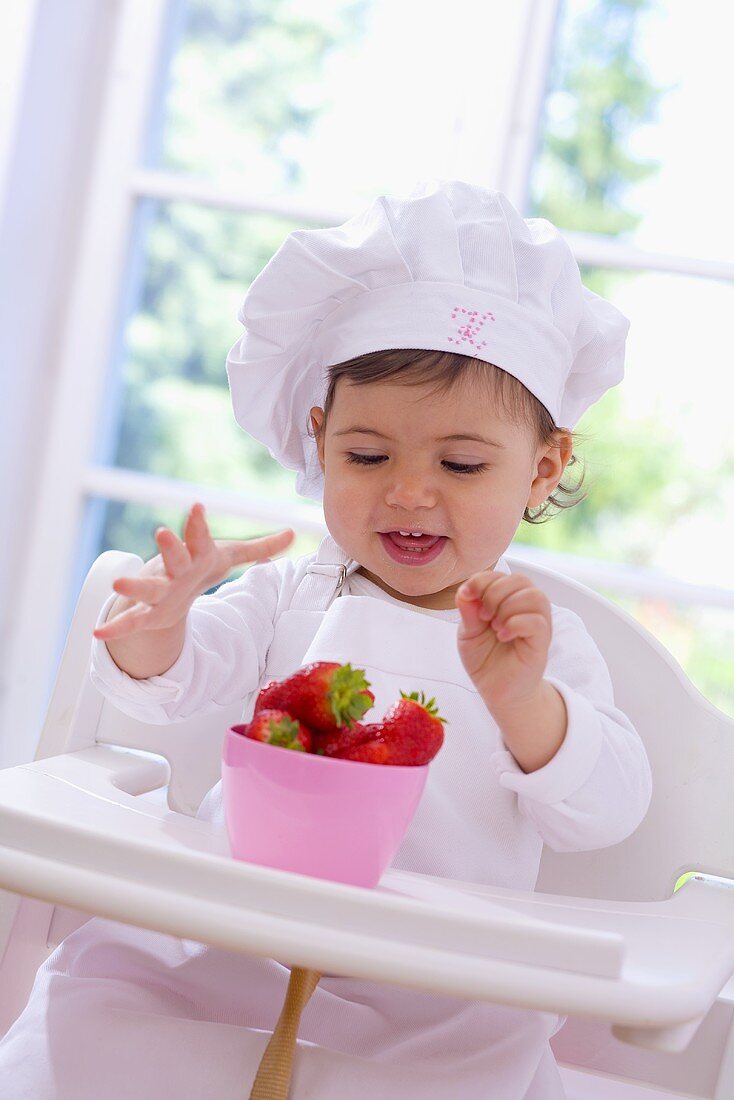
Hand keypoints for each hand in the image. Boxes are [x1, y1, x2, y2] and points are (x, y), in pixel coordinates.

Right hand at [92, 503, 294, 641]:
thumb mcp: (229, 557)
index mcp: (196, 555)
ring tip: (117, 583)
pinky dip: (116, 628)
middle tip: (161, 532)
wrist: (169, 592)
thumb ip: (261, 547)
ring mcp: (159, 590)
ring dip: (134, 585)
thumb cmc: (199, 568)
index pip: (200, 537)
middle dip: (169, 547)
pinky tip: (98, 635)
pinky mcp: (149, 612)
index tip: (197, 506)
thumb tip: (294, 533)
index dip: (198, 524)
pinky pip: (132, 621)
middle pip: (174, 558)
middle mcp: (175, 570)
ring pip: (147, 588)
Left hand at [455, 570, 551, 713]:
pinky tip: (502, 636)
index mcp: (507, 600)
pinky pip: (538, 622)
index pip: (501, 575)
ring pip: (534, 596)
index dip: (482, 580)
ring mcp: (537, 624)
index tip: (467, 595)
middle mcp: (525, 608)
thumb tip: (464, 591)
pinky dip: (516, 624)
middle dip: (495, 593)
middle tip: (483, 616)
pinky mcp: (542, 642)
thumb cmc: (485, 659)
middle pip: (520, 579)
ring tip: (494, 626)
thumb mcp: (468, 633)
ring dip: (508, 607)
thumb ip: (468, 611)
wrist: (497, 691)